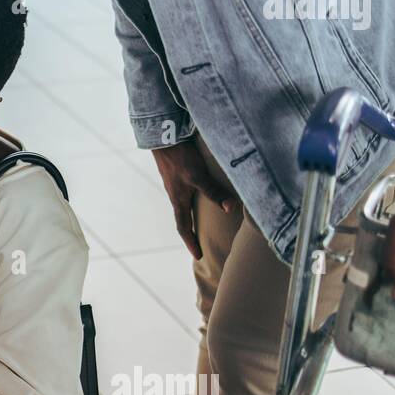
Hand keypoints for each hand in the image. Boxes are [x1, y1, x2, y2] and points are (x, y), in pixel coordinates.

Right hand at [152, 139, 237, 259]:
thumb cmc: (180, 158)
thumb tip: (230, 208)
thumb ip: (213, 191)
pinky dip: (192, 201)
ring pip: (183, 206)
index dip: (191, 242)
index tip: (198, 256)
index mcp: (178, 200)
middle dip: (190, 233)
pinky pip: (184, 194)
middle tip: (198, 244)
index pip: (183, 227)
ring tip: (200, 223)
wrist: (164, 138)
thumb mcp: (198, 176)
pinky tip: (198, 195)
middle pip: (182, 218)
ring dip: (190, 217)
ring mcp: (175, 184)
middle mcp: (175, 194)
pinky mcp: (177, 173)